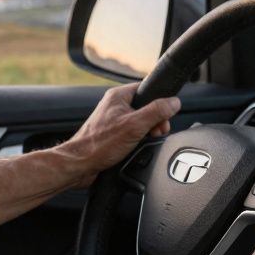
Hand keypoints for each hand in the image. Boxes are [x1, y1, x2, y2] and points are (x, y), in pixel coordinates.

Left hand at [55, 83, 180, 187]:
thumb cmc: (99, 144)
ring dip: (147, 133)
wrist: (80, 165)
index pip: (147, 89)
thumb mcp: (135, 125)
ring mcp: (113, 121)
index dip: (160, 102)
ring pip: (140, 123)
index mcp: (118, 96)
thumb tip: (174, 102)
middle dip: (155, 121)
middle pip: (146, 108)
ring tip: (144, 141)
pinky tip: (136, 148)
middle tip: (156, 132)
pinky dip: (138, 141)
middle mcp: (115, 106)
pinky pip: (133, 134)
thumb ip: (156, 112)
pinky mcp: (113, 136)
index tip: (164, 116)